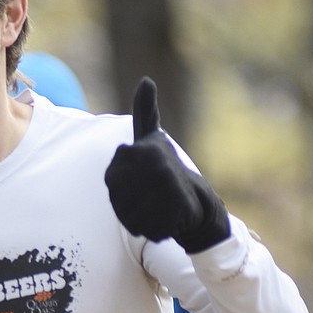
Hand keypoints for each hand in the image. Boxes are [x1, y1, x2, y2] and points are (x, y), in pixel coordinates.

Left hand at [104, 77, 230, 252]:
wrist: (202, 205)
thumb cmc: (170, 170)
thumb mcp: (152, 139)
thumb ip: (146, 113)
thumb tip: (146, 80)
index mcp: (140, 148)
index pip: (111, 182)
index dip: (122, 191)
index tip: (143, 182)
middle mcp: (154, 163)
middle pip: (118, 201)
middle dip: (130, 208)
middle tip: (152, 199)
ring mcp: (166, 185)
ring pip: (130, 218)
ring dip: (142, 221)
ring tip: (159, 209)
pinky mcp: (177, 210)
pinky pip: (147, 231)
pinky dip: (154, 232)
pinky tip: (167, 221)